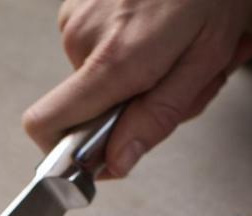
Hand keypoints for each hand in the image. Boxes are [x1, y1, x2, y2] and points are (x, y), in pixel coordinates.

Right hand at [24, 0, 251, 176]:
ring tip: (181, 48)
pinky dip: (135, 51)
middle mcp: (83, 37)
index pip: (47, 124)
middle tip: (184, 82)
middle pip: (87, 109)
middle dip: (134, 110)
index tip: (103, 154)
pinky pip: (99, 49)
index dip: (67, 151)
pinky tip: (165, 30)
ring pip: (98, 80)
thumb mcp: (205, 60)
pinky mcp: (81, 2)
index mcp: (113, 61)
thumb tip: (116, 163)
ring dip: (142, 78)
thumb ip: (158, 118)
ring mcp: (77, 15)